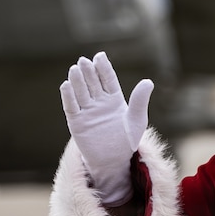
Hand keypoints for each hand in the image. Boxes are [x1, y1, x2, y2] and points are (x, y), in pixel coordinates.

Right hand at [59, 52, 152, 204]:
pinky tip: (66, 85)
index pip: (108, 79)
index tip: (100, 56)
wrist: (114, 159)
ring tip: (75, 68)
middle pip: (92, 83)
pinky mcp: (77, 122)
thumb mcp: (136, 120)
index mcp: (114, 99)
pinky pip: (71, 107)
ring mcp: (87, 111)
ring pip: (81, 92)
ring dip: (77, 81)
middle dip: (89, 71)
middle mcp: (99, 102)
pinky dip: (68, 96)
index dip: (104, 68)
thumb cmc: (128, 139)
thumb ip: (139, 101)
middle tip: (84, 60)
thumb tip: (148, 81)